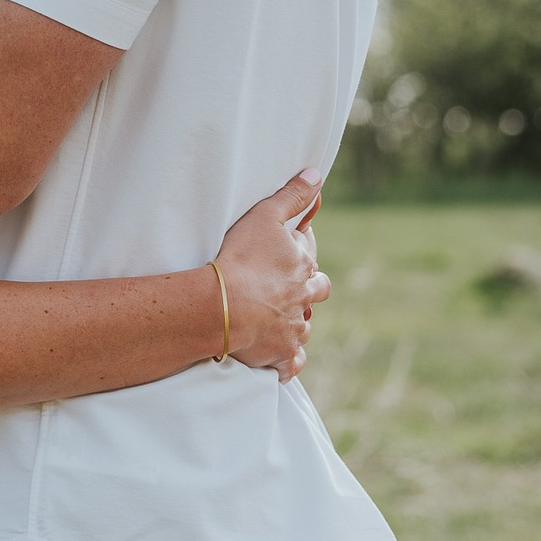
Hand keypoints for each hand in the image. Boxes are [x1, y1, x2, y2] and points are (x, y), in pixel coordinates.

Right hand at [213, 170, 328, 377]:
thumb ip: (292, 196)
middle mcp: (303, 300)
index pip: (311, 264)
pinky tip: (280, 361)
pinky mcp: (279, 355)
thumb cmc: (241, 258)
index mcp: (302, 269)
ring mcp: (292, 330)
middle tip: (291, 293)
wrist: (223, 304)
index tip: (290, 261)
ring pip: (303, 330)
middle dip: (308, 294)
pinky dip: (286, 363)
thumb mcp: (265, 216)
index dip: (302, 261)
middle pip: (317, 295)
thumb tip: (317, 175)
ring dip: (295, 325)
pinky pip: (290, 365)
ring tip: (277, 323)